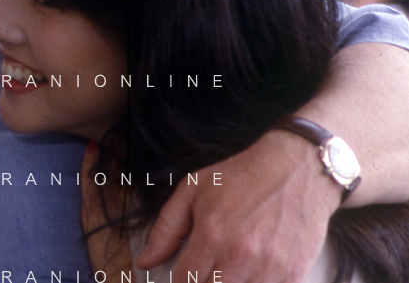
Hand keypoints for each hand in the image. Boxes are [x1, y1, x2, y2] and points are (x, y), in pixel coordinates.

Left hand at [136, 129, 340, 282]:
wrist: (296, 169)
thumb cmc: (240, 177)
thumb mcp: (192, 190)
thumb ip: (165, 229)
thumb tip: (144, 262)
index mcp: (211, 235)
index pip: (185, 281)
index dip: (179, 282)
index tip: (184, 275)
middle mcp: (240, 256)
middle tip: (205, 272)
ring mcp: (270, 268)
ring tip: (227, 269)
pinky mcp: (294, 274)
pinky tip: (250, 273)